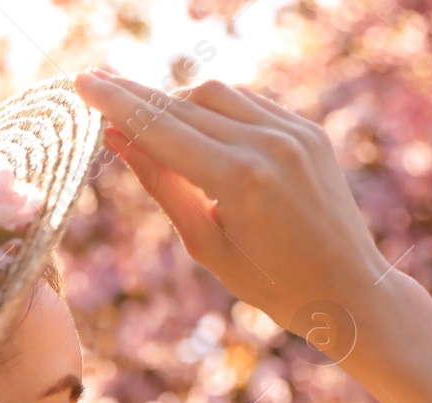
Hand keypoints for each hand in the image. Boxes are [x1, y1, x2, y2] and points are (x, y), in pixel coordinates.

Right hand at [73, 69, 392, 337]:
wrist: (349, 289)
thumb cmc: (271, 283)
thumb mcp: (204, 243)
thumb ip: (161, 185)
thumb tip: (116, 139)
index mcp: (240, 179)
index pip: (162, 128)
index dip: (118, 104)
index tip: (83, 84)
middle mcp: (269, 143)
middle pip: (184, 103)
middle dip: (138, 96)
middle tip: (95, 85)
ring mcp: (293, 132)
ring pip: (216, 93)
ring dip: (177, 103)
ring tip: (148, 121)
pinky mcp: (308, 130)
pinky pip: (249, 103)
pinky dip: (216, 109)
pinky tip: (196, 128)